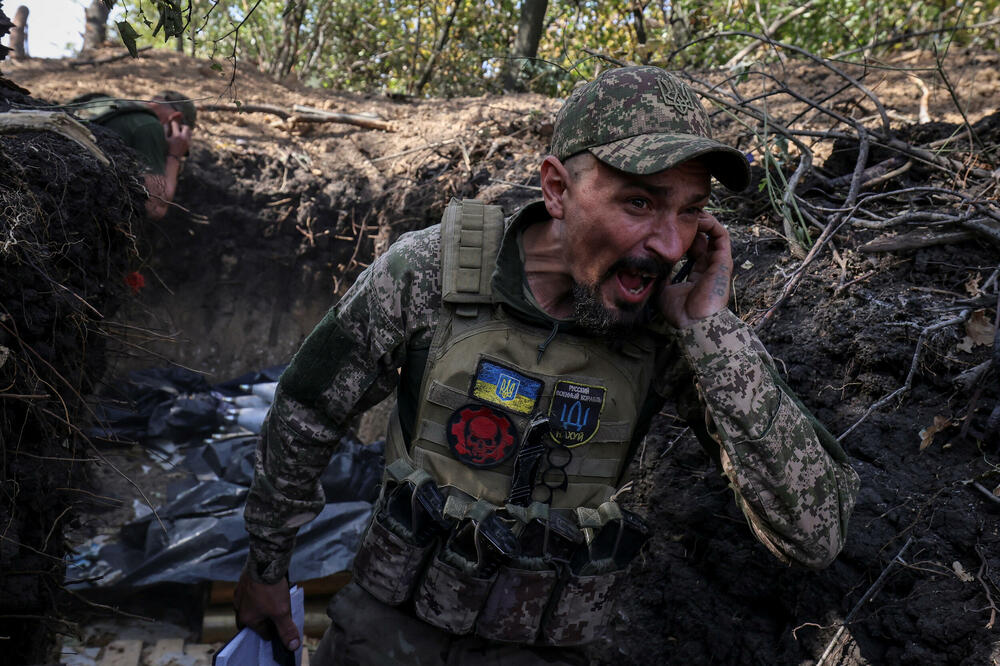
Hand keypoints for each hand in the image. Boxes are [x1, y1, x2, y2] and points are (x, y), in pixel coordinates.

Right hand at [163, 119, 191, 159]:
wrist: (172, 159)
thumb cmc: (165, 148)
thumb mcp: (164, 139)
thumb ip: (165, 130)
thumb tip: (166, 123)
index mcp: (176, 135)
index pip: (175, 124)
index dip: (172, 123)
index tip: (170, 124)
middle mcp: (184, 138)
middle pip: (186, 127)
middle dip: (181, 126)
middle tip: (177, 128)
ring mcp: (187, 142)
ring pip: (189, 132)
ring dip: (184, 131)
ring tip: (179, 133)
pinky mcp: (189, 145)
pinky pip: (189, 137)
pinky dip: (186, 136)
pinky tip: (180, 139)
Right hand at [233, 569, 300, 651]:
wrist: (265, 562)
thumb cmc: (270, 589)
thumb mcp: (282, 612)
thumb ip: (286, 630)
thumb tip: (292, 646)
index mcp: (246, 618)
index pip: (262, 633)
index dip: (274, 632)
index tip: (282, 629)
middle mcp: (239, 607)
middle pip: (254, 620)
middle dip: (265, 620)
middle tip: (278, 616)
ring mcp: (240, 593)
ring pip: (251, 606)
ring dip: (262, 606)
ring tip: (274, 602)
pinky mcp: (243, 581)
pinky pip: (251, 592)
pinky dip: (260, 594)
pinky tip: (269, 589)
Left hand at [657, 212, 733, 328]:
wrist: (694, 323)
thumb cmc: (680, 312)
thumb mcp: (664, 290)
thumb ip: (661, 275)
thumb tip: (652, 264)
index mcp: (697, 273)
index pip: (692, 248)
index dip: (682, 236)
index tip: (667, 228)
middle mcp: (708, 266)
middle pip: (702, 237)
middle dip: (690, 225)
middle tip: (675, 215)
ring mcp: (717, 262)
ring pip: (713, 233)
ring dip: (701, 220)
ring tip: (686, 213)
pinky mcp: (723, 260)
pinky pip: (721, 235)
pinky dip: (710, 224)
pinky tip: (696, 219)